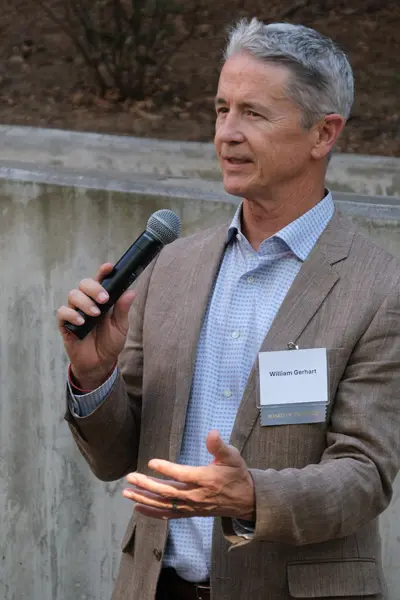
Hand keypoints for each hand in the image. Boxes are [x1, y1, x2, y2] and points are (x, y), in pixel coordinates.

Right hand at [57, 263, 134, 388]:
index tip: (109, 267)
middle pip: (84, 284)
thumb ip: (122, 309)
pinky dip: (71, 314)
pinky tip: (81, 321)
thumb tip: (131, 291)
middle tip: (104, 299)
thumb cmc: (110, 343)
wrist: (100, 364)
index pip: (100, 281)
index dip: (103, 272)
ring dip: (85, 302)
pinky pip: (63, 312)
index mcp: (101, 300)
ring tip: (95, 314)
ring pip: (73, 295)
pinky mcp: (66, 324)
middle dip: (94, 288)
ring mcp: (75, 312)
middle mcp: (87, 302)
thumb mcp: (121, 327)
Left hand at [123, 430, 254, 520]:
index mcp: (206, 479)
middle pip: (168, 492)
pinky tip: (138, 507)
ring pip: (164, 505)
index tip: (151, 462)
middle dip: (147, 485)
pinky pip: (168, 515)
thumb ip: (220, 446)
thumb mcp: (233, 456)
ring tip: (127, 492)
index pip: (183, 475)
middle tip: (130, 477)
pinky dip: (152, 512)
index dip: (167, 469)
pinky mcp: (189, 513)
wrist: (245, 500)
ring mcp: (192, 507)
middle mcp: (196, 496)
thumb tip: (212, 433)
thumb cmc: (237, 474)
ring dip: (144, 499)